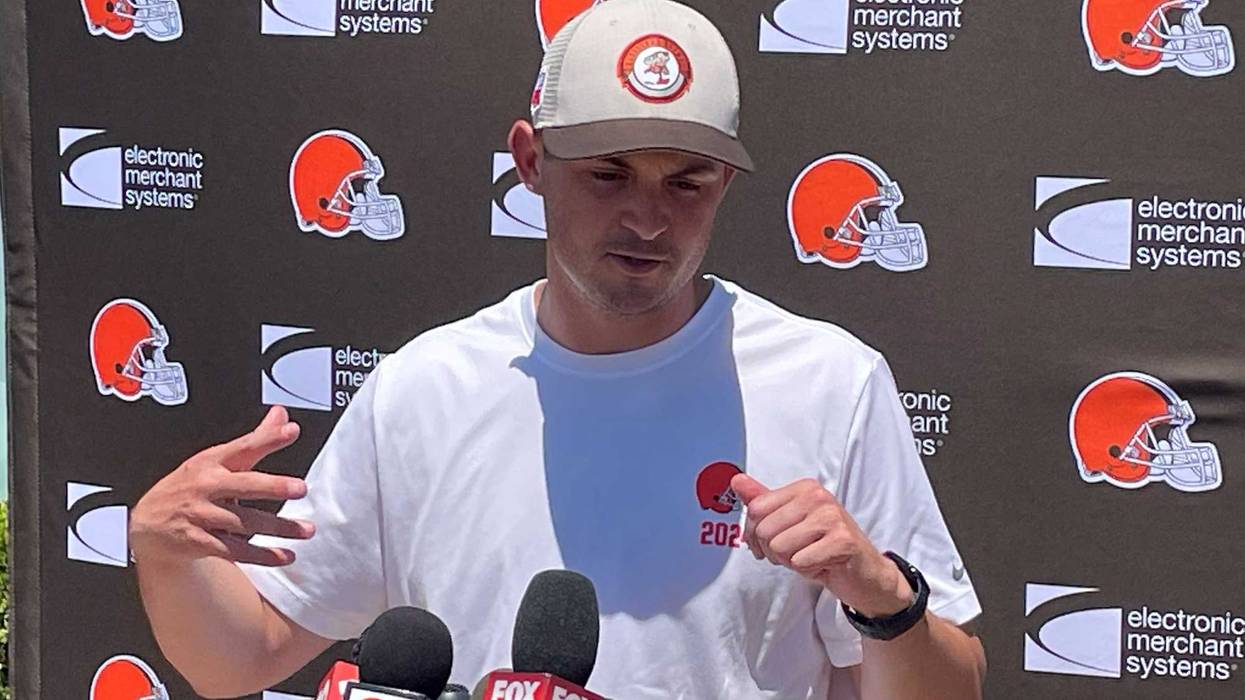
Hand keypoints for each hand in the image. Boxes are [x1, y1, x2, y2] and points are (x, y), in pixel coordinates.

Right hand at [129, 406, 314, 567]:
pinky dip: (262, 555)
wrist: (148, 526)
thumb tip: (282, 417)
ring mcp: (200, 515)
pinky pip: (235, 550)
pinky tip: (284, 556)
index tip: (290, 431)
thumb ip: (254, 441)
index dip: (266, 438)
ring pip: (244, 522)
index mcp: (211, 462)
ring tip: (306, 530)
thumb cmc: (190, 488)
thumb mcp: (216, 460)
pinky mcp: (198, 542)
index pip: (242, 447)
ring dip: (278, 528)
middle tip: (300, 488)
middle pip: (243, 486)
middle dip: (273, 486)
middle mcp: (205, 487)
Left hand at [731, 474, 911, 617]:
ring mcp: (832, 517)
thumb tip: (737, 481)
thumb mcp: (790, 522)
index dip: (755, 535)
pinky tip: (823, 564)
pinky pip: (799, 562)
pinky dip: (807, 570)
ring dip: (791, 562)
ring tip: (811, 557)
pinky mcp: (842, 541)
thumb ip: (763, 501)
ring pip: (779, 548)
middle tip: (796, 553)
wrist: (864, 573)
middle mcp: (818, 496)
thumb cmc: (825, 546)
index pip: (755, 510)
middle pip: (765, 531)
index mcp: (804, 488)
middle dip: (774, 552)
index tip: (770, 544)